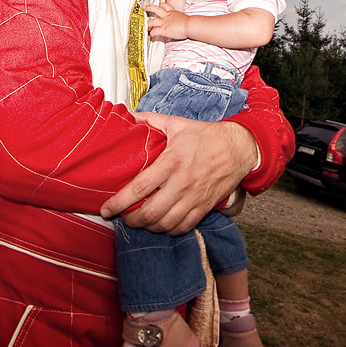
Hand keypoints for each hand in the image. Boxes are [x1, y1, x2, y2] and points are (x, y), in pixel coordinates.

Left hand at [99, 115, 256, 234]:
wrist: (239, 147)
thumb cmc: (206, 136)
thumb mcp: (177, 124)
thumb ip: (151, 121)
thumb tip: (130, 116)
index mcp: (172, 161)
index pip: (140, 188)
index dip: (119, 202)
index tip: (106, 208)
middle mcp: (182, 182)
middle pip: (150, 212)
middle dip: (131, 220)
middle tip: (122, 217)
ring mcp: (194, 197)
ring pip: (165, 223)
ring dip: (148, 227)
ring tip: (139, 221)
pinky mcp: (205, 206)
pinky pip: (184, 227)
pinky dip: (169, 230)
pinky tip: (161, 224)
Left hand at [143, 3, 188, 41]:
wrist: (189, 25)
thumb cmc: (189, 23)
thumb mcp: (183, 18)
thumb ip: (178, 20)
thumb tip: (178, 24)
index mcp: (173, 12)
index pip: (165, 6)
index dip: (161, 5)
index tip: (159, 5)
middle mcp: (167, 16)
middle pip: (156, 9)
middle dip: (149, 8)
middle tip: (146, 7)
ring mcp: (164, 22)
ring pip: (152, 21)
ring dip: (148, 24)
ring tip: (147, 26)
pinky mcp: (163, 29)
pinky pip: (154, 31)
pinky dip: (152, 34)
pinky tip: (152, 36)